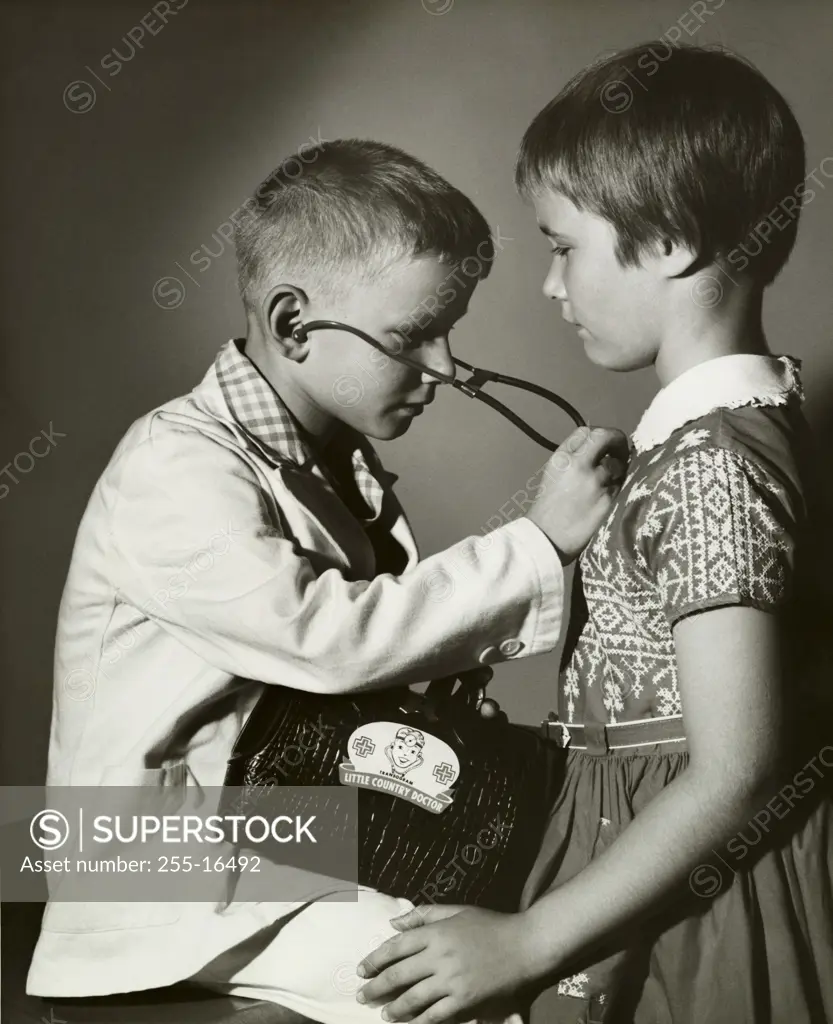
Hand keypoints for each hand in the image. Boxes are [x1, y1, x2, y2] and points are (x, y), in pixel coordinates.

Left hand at [356, 906, 535, 1021]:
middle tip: (362, 996)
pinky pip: (436, 1015)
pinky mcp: (465, 1000)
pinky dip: (420, 1022)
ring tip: (385, 1014)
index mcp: (436, 932)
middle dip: (376, 988)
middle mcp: (440, 956)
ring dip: (394, 1009)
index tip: (362, 969)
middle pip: (398, 974)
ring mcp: (452, 980)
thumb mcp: (457, 911)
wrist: (525, 945)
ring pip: (413, 998)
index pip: (396, 946)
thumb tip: (393, 923)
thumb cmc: (491, 925)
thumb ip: (424, 915)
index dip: (375, 959)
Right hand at [527, 425, 628, 562]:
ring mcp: (595, 482)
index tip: (605, 444)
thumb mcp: (554, 475)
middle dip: (618, 441)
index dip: (600, 435)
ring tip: (611, 482)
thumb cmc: (549, 509)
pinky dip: (619, 487)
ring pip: (618, 464)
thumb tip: (601, 449)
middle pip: (606, 437)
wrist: (546, 539)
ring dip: (619, 470)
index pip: (586, 431)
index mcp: (561, 458)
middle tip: (622, 451)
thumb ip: (573, 459)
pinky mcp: (608, 499)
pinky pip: (622, 485)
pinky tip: (610, 497)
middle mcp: (578, 464)